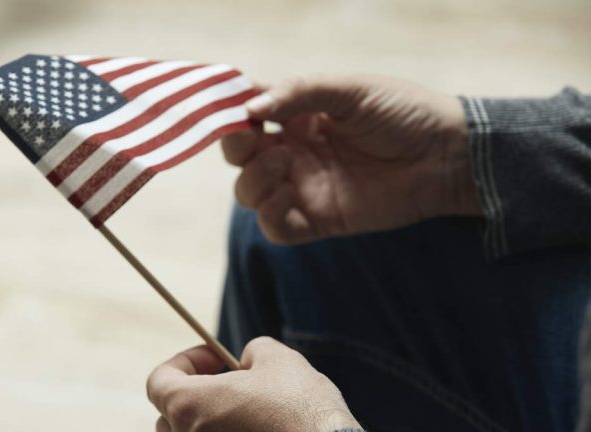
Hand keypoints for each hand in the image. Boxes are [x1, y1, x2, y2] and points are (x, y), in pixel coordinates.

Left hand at [146, 337, 360, 431]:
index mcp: (189, 408)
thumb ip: (251, 351)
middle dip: (197, 392)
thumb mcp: (277, 359)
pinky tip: (261, 430)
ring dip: (211, 420)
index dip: (184, 362)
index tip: (214, 356)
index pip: (158, 382)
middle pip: (171, 414)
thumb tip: (247, 362)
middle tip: (233, 381)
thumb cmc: (302, 410)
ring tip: (248, 410)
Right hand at [222, 75, 480, 243]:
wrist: (445, 155)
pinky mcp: (320, 220)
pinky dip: (270, 215)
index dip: (233, 113)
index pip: (248, 117)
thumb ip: (299, 93)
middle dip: (236, 147)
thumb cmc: (403, 113)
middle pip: (240, 157)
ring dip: (253, 179)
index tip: (235, 110)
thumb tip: (250, 107)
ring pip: (249, 193)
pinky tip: (289, 194)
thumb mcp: (350, 89)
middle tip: (253, 138)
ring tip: (282, 165)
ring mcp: (304, 187)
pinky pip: (277, 228)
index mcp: (298, 117)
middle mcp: (294, 152)